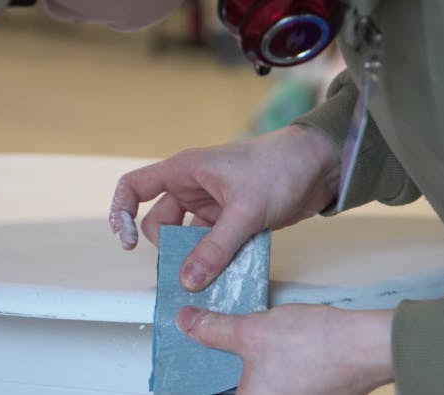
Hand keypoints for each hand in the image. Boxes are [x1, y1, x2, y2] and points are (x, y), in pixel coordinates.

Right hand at [110, 125, 339, 290]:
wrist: (322, 165)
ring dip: (198, 260)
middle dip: (172, 250)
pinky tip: (230, 274)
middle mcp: (194, 187)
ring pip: (190, 239)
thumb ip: (215, 248)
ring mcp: (214, 205)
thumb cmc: (282, 168)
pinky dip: (219, 260)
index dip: (121, 213)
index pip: (134, 186)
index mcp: (186, 171)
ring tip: (213, 278)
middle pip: (162, 223)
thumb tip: (187, 279)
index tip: (128, 244)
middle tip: (189, 273)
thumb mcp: (246, 211)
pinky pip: (214, 246)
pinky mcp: (234, 220)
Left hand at [177, 304, 394, 394]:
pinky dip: (269, 371)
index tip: (185, 369)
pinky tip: (272, 351)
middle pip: (235, 390)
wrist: (367, 345)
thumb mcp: (252, 330)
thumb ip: (213, 330)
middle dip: (222, 372)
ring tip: (245, 348)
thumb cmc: (320, 347)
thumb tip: (189, 324)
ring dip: (247, 372)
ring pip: (256, 389)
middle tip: (213, 346)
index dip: (197, 381)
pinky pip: (277, 386)